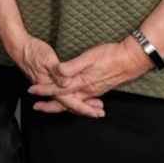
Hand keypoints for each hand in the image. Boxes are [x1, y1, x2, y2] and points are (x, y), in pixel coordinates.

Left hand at [27, 38, 149, 117]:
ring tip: (50, 106)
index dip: (44, 90)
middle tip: (36, 107)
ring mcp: (94, 91)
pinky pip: (83, 101)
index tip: (31, 91)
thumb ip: (73, 67)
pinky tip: (72, 102)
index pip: (58, 89)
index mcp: (82, 83)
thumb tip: (59, 73)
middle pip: (65, 102)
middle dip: (50, 105)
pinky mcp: (99, 89)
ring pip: (74, 103)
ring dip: (61, 105)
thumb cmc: (110, 55)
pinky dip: (74, 104)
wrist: (131, 60)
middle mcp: (87, 91)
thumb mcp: (90, 57)